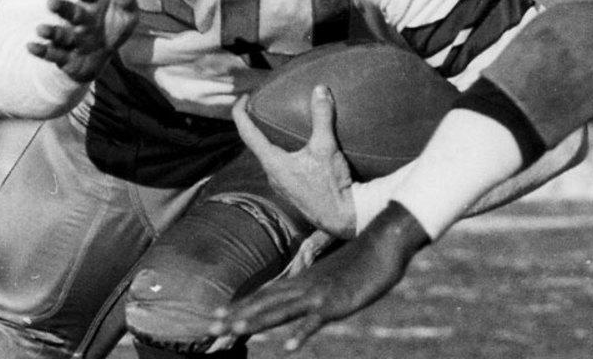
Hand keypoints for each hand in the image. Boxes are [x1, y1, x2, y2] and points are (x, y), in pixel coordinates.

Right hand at [27, 0, 138, 82]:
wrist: (103, 56)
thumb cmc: (115, 27)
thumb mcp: (128, 12)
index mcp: (95, 3)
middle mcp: (81, 18)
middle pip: (71, 12)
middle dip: (62, 7)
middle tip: (51, 3)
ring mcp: (72, 38)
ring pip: (61, 33)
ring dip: (51, 31)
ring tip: (41, 29)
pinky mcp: (66, 57)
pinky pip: (54, 54)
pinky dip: (43, 51)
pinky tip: (31, 46)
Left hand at [209, 202, 429, 350]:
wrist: (382, 245)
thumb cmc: (359, 262)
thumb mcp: (331, 276)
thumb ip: (315, 286)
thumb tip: (303, 295)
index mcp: (302, 281)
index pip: (265, 294)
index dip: (240, 305)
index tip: (217, 315)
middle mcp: (304, 286)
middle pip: (265, 303)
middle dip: (238, 315)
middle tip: (211, 328)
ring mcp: (319, 295)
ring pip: (282, 310)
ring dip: (257, 320)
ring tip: (235, 330)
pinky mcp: (336, 303)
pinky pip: (316, 321)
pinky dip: (301, 333)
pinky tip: (288, 346)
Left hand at [233, 85, 356, 237]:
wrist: (343, 217)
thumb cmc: (331, 185)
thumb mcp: (326, 147)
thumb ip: (322, 117)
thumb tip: (320, 89)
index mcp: (272, 163)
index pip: (247, 133)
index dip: (240, 113)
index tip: (243, 97)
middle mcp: (272, 174)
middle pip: (255, 145)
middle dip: (256, 124)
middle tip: (262, 106)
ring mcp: (281, 184)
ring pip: (268, 156)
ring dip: (270, 139)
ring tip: (279, 123)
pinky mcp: (293, 189)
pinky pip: (280, 165)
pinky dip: (282, 150)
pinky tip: (297, 147)